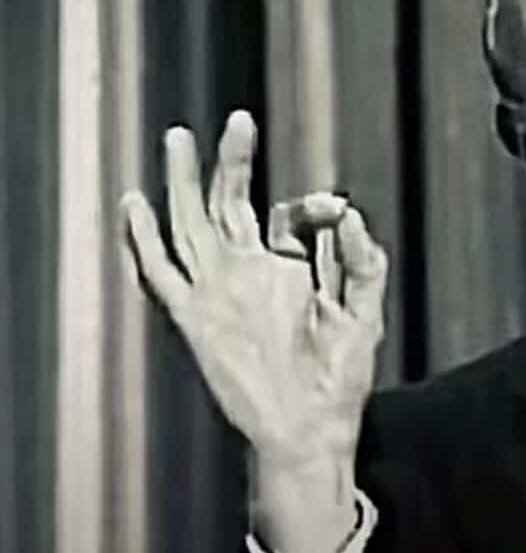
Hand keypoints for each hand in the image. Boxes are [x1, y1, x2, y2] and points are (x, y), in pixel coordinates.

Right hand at [120, 110, 387, 471]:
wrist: (309, 430)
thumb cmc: (340, 378)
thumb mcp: (364, 314)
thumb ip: (363, 262)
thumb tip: (349, 213)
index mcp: (291, 270)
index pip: (291, 218)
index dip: (314, 206)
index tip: (335, 207)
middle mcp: (251, 275)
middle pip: (231, 205)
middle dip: (232, 162)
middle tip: (240, 122)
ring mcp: (220, 293)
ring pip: (192, 225)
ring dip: (184, 183)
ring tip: (179, 139)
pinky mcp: (194, 319)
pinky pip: (161, 274)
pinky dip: (145, 241)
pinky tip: (135, 205)